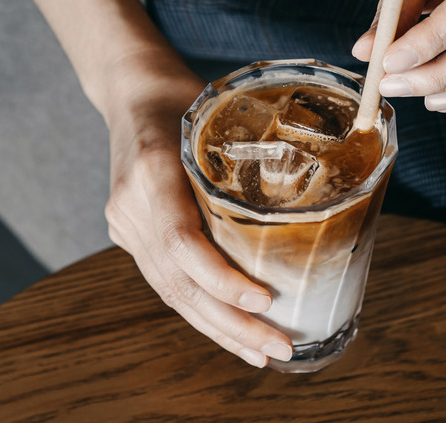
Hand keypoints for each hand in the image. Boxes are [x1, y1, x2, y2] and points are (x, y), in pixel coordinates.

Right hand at [102, 60, 292, 367]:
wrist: (131, 92)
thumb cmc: (185, 98)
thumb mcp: (220, 114)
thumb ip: (252, 159)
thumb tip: (321, 203)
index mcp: (151, 168)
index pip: (181, 242)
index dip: (221, 279)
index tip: (264, 301)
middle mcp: (130, 204)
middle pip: (178, 282)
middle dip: (230, 324)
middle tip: (278, 348)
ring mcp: (125, 224)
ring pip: (170, 292)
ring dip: (218, 328)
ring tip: (260, 353)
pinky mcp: (129, 236)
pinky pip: (166, 281)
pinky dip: (201, 310)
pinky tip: (230, 330)